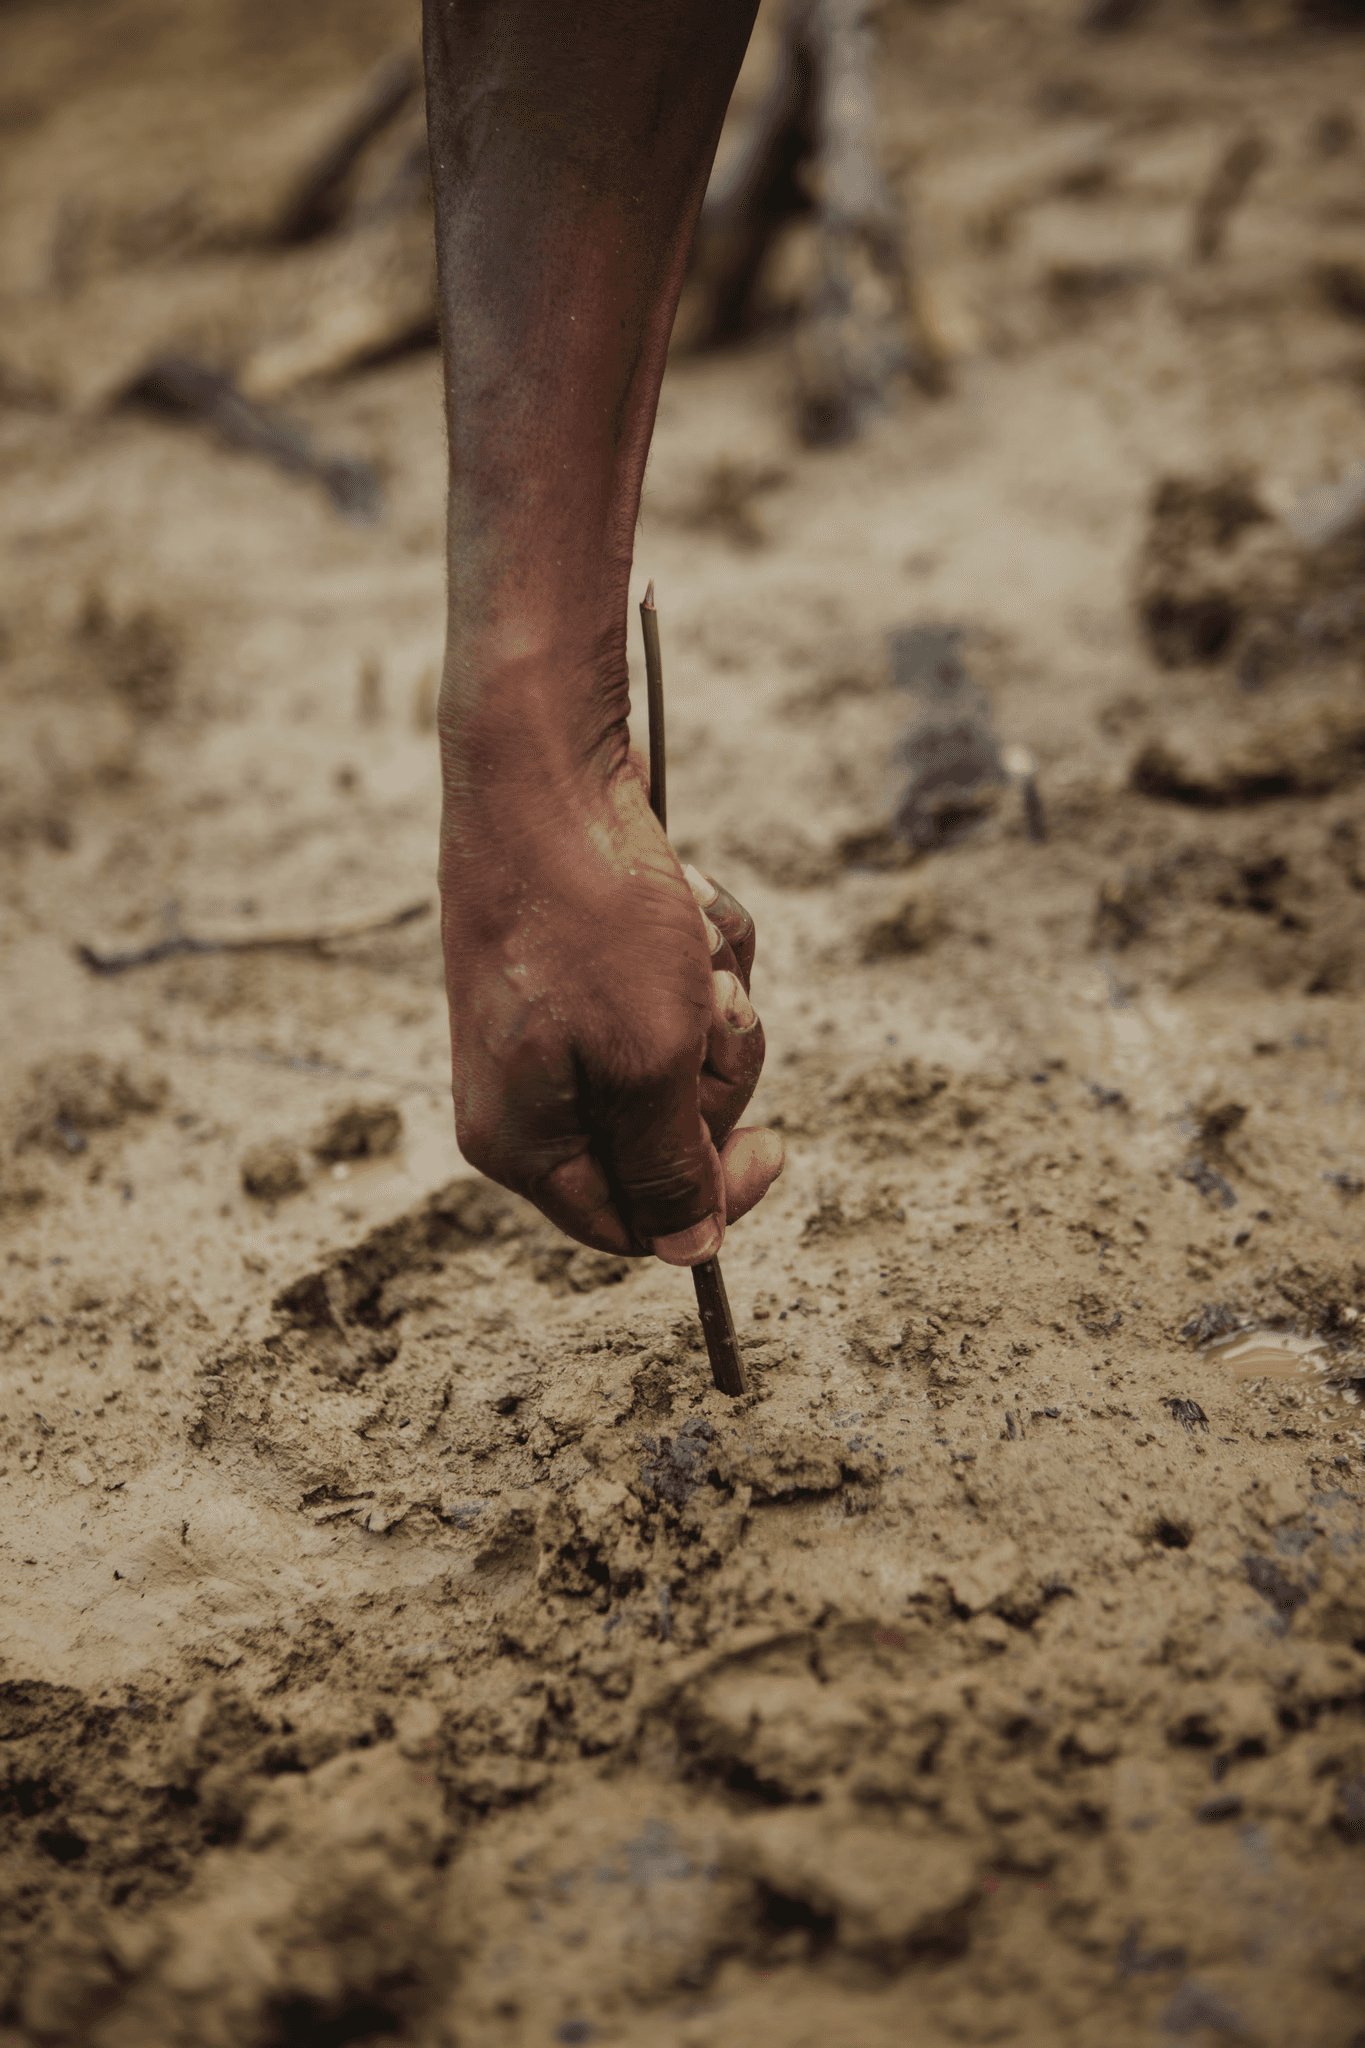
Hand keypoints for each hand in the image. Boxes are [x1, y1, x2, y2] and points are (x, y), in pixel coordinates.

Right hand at [440, 742, 783, 1263]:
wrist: (545, 770)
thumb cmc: (590, 917)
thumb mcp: (648, 1059)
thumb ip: (671, 1165)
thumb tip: (689, 1253)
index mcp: (521, 1139)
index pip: (631, 1225)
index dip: (713, 1200)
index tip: (777, 1146)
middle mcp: (529, 1092)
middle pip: (667, 1136)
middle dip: (712, 1066)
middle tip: (708, 1005)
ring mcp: (556, 1025)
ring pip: (683, 1056)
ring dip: (714, 997)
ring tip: (691, 939)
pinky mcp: (587, 967)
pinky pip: (676, 990)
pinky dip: (701, 950)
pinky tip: (687, 903)